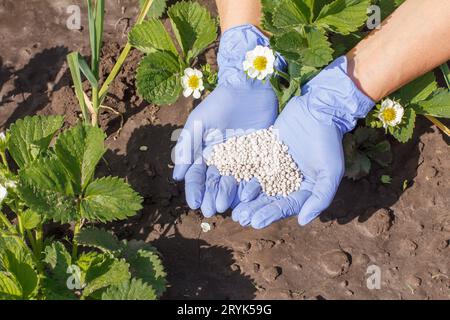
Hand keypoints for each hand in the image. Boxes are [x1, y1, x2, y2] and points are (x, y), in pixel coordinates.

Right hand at [173, 25, 283, 216]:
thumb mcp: (198, 123)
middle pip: (215, 183)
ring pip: (234, 182)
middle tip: (211, 211)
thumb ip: (187, 147)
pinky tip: (246, 197)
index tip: (194, 203)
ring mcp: (242, 159)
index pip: (198, 176)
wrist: (248, 88)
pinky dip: (250, 186)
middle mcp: (223, 160)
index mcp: (206, 154)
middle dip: (211, 197)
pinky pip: (254, 174)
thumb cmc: (219, 104)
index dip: (195, 190)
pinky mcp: (260, 156)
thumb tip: (177, 176)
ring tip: (225, 207)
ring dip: (228, 195)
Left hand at [232, 56, 374, 227]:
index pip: (285, 206)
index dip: (270, 215)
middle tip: (239, 219)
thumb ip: (320, 198)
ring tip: (233, 207)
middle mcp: (287, 180)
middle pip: (268, 199)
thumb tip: (303, 222)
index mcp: (303, 188)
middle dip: (254, 210)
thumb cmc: (328, 142)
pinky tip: (232, 183)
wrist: (318, 109)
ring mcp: (275, 166)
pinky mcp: (264, 152)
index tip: (255, 222)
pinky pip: (252, 166)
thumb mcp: (330, 172)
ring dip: (245, 197)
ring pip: (257, 185)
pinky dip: (243, 175)